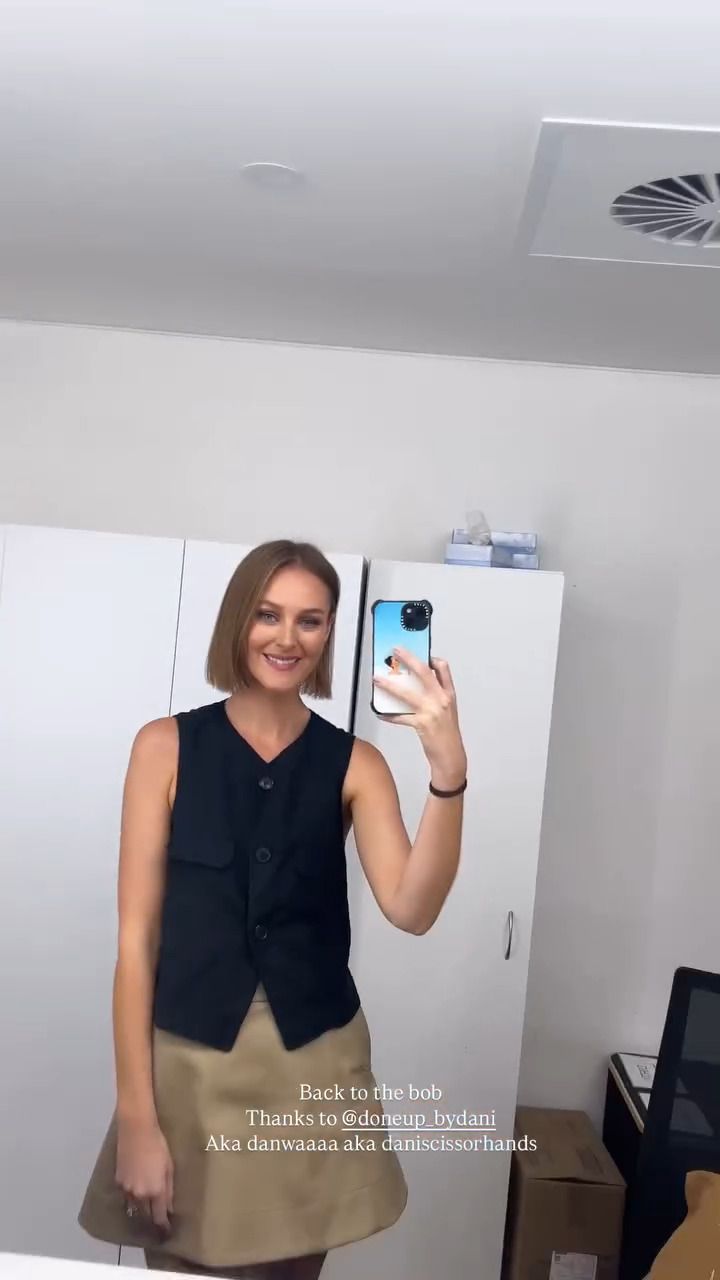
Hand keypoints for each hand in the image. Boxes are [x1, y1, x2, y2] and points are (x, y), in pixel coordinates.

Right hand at [115, 1116, 173, 1231]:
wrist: (136, 1130)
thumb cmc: (158, 1146)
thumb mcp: (170, 1167)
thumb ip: (169, 1190)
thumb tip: (169, 1208)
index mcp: (155, 1191)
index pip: (159, 1216)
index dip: (163, 1225)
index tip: (166, 1230)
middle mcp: (139, 1194)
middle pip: (145, 1214)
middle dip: (152, 1217)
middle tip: (157, 1218)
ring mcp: (127, 1189)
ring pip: (134, 1206)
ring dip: (141, 1208)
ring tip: (147, 1206)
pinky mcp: (118, 1181)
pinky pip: (126, 1195)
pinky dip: (132, 1197)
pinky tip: (136, 1192)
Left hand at [373, 647, 466, 786]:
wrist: (451, 756)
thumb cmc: (447, 734)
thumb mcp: (447, 710)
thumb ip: (436, 696)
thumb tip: (416, 685)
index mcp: (448, 694)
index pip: (443, 668)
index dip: (431, 658)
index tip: (420, 653)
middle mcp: (441, 699)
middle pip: (424, 672)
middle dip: (408, 658)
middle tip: (396, 651)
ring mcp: (432, 711)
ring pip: (407, 693)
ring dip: (389, 685)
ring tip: (377, 680)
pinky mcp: (422, 724)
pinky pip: (400, 717)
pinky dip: (389, 715)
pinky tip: (381, 713)